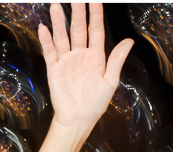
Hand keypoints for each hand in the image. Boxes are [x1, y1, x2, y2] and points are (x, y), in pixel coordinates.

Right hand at [38, 3, 133, 132]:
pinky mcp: (54, 69)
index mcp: (96, 56)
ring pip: (62, 37)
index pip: (96, 30)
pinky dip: (46, 40)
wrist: (78, 119)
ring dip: (59, 22)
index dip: (95, 15)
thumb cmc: (96, 103)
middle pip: (78, 29)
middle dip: (77, 12)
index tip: (95, 0)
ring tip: (56, 6)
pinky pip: (50, 51)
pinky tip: (43, 28)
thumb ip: (116, 60)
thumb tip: (129, 41)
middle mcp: (80, 55)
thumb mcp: (110, 81)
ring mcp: (66, 61)